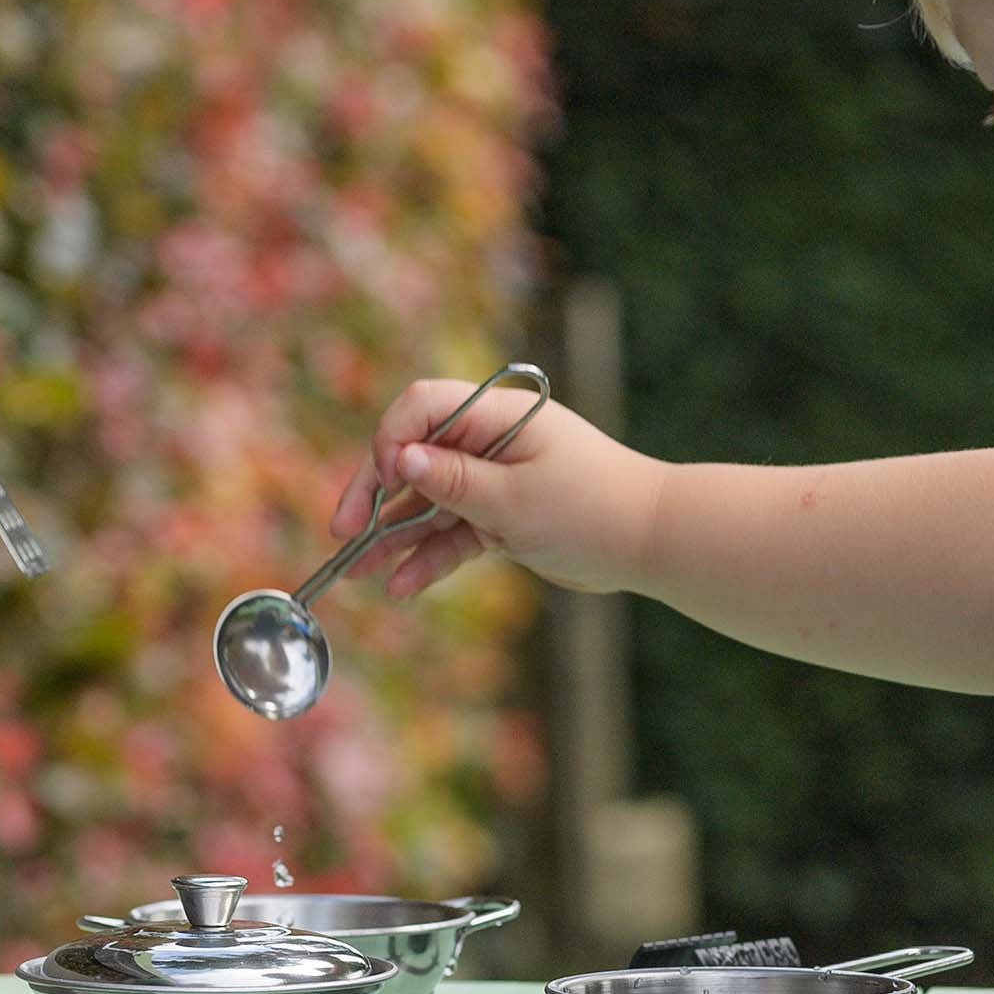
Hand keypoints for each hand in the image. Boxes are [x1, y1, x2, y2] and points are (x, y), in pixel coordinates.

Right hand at [326, 378, 663, 598]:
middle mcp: (489, 441)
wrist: (651, 542)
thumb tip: (398, 458)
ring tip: (356, 571)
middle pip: (413, 457)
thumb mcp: (515, 499)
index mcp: (496, 415)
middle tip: (341, 531)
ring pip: (427, 504)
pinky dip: (429, 558)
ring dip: (392, 537)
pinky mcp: (500, 517)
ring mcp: (493, 480)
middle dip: (374, 495)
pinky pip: (452, 534)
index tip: (386, 481)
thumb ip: (453, 481)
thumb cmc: (592, 508)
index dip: (392, 440)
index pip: (422, 408)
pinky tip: (402, 586)